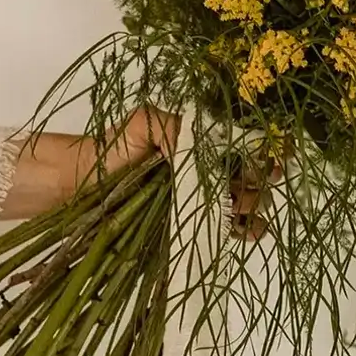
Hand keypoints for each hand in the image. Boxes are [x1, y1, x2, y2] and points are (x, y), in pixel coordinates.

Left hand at [102, 107, 281, 241]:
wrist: (86, 182)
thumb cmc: (116, 148)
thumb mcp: (144, 124)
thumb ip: (173, 127)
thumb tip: (200, 145)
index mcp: (206, 144)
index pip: (247, 147)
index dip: (264, 153)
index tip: (270, 158)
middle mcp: (212, 171)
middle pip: (252, 177)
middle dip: (258, 183)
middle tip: (245, 187)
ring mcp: (205, 200)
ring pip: (246, 204)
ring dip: (254, 208)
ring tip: (242, 210)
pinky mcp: (195, 227)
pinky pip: (229, 230)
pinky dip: (245, 231)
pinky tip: (246, 231)